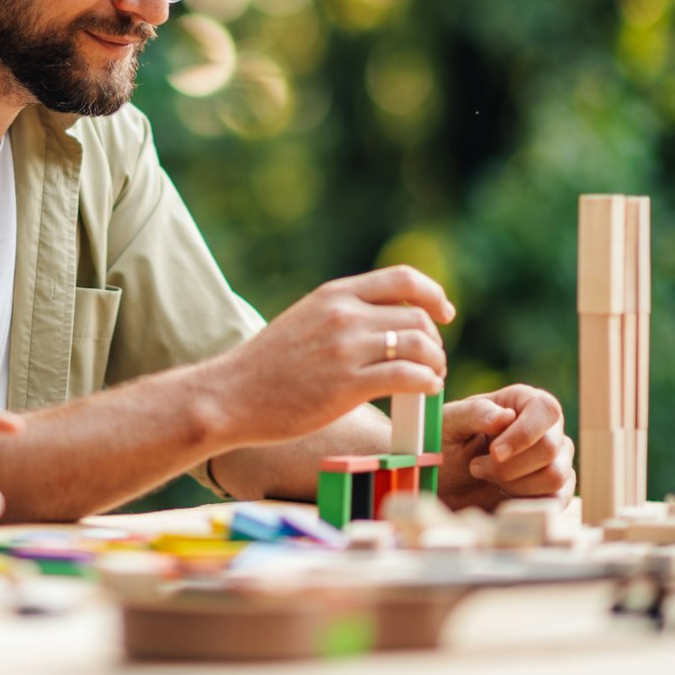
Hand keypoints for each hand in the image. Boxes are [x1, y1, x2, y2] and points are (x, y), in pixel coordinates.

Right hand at [206, 266, 450, 445]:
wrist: (230, 395)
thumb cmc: (266, 367)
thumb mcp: (305, 320)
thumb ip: (341, 315)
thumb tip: (383, 322)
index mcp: (334, 294)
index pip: (402, 279)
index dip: (433, 294)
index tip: (443, 313)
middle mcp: (343, 315)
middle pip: (416, 316)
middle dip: (434, 339)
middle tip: (434, 360)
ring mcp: (345, 349)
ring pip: (418, 345)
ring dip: (435, 363)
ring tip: (432, 377)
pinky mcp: (347, 385)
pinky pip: (408, 376)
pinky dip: (427, 383)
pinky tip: (426, 391)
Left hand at [436, 384, 574, 513]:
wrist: (445, 485)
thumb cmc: (445, 445)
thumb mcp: (449, 424)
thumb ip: (475, 414)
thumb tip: (507, 416)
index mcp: (523, 401)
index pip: (546, 409)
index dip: (523, 434)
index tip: (494, 453)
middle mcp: (547, 427)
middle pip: (550, 448)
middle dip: (508, 467)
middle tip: (476, 468)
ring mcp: (556, 459)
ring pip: (555, 476)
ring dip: (515, 485)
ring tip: (488, 478)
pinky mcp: (556, 490)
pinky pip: (557, 500)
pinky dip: (525, 502)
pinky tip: (503, 495)